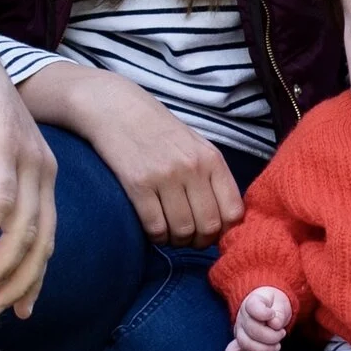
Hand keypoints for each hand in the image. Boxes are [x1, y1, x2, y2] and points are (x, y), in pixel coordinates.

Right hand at [0, 43, 56, 319]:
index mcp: (41, 182)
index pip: (45, 241)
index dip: (32, 279)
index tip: (16, 311)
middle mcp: (44, 175)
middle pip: (40, 244)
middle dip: (15, 285)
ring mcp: (29, 160)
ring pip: (21, 229)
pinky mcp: (5, 147)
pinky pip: (2, 199)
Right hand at [45, 67, 242, 246]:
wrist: (117, 109)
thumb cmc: (159, 131)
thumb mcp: (196, 145)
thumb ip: (212, 177)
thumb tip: (225, 219)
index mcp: (211, 158)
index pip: (233, 211)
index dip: (225, 231)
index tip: (212, 233)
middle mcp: (192, 168)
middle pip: (208, 227)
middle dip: (200, 241)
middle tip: (189, 238)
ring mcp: (165, 176)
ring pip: (182, 231)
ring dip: (176, 241)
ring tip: (170, 233)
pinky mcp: (138, 184)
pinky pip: (155, 227)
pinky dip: (156, 237)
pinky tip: (153, 229)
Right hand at [223, 287, 292, 350]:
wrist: (269, 306)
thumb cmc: (275, 305)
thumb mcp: (281, 303)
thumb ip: (279, 313)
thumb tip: (274, 324)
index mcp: (252, 302)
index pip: (253, 309)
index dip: (265, 314)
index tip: (273, 314)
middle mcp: (242, 316)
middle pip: (252, 330)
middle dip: (271, 336)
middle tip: (282, 333)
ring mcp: (240, 330)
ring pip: (246, 343)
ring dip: (264, 348)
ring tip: (277, 345)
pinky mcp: (240, 341)